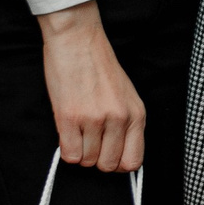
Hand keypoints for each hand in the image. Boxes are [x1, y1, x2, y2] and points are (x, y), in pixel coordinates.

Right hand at [39, 3, 145, 172]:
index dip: (118, 163)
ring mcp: (95, 119)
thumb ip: (126, 123)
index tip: (109, 155)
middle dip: (96, 159)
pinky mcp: (70, 117)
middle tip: (89, 142)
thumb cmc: (98, 66)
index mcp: (136, 114)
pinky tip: (67, 133)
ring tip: (77, 131)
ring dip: (80, 151)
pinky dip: (66, 150)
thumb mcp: (125, 95)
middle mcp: (119, 119)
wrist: (77, 39)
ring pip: (87, 161)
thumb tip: (118, 154)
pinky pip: (70, 154)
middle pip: (108, 165)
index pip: (134, 161)